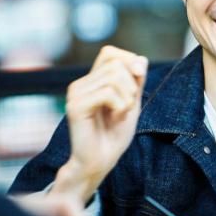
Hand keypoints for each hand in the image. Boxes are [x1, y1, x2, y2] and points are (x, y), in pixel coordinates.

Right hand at [52, 46, 147, 204]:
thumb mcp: (131, 102)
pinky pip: (108, 92)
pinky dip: (120, 105)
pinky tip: (115, 118)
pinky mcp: (75, 106)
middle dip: (131, 86)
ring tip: (119, 114)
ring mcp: (76, 93)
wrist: (100, 162)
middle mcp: (80, 83)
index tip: (134, 87)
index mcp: (91, 80)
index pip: (110, 53)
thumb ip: (135, 80)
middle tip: (124, 107)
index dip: (128, 63)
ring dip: (127, 98)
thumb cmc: (114, 135)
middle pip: (117, 64)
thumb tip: (139, 60)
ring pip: (114, 77)